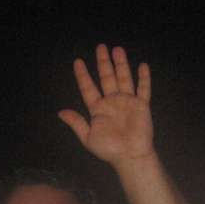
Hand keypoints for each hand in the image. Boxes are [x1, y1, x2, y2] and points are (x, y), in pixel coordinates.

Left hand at [58, 44, 153, 167]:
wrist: (129, 155)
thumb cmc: (108, 149)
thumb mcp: (88, 137)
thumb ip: (76, 123)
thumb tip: (60, 112)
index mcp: (98, 109)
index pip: (88, 88)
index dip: (83, 75)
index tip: (77, 62)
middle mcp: (112, 102)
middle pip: (106, 77)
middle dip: (103, 62)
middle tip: (100, 47)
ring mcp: (127, 102)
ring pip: (124, 78)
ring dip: (121, 64)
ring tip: (117, 49)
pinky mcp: (141, 105)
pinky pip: (143, 89)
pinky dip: (144, 78)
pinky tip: (142, 65)